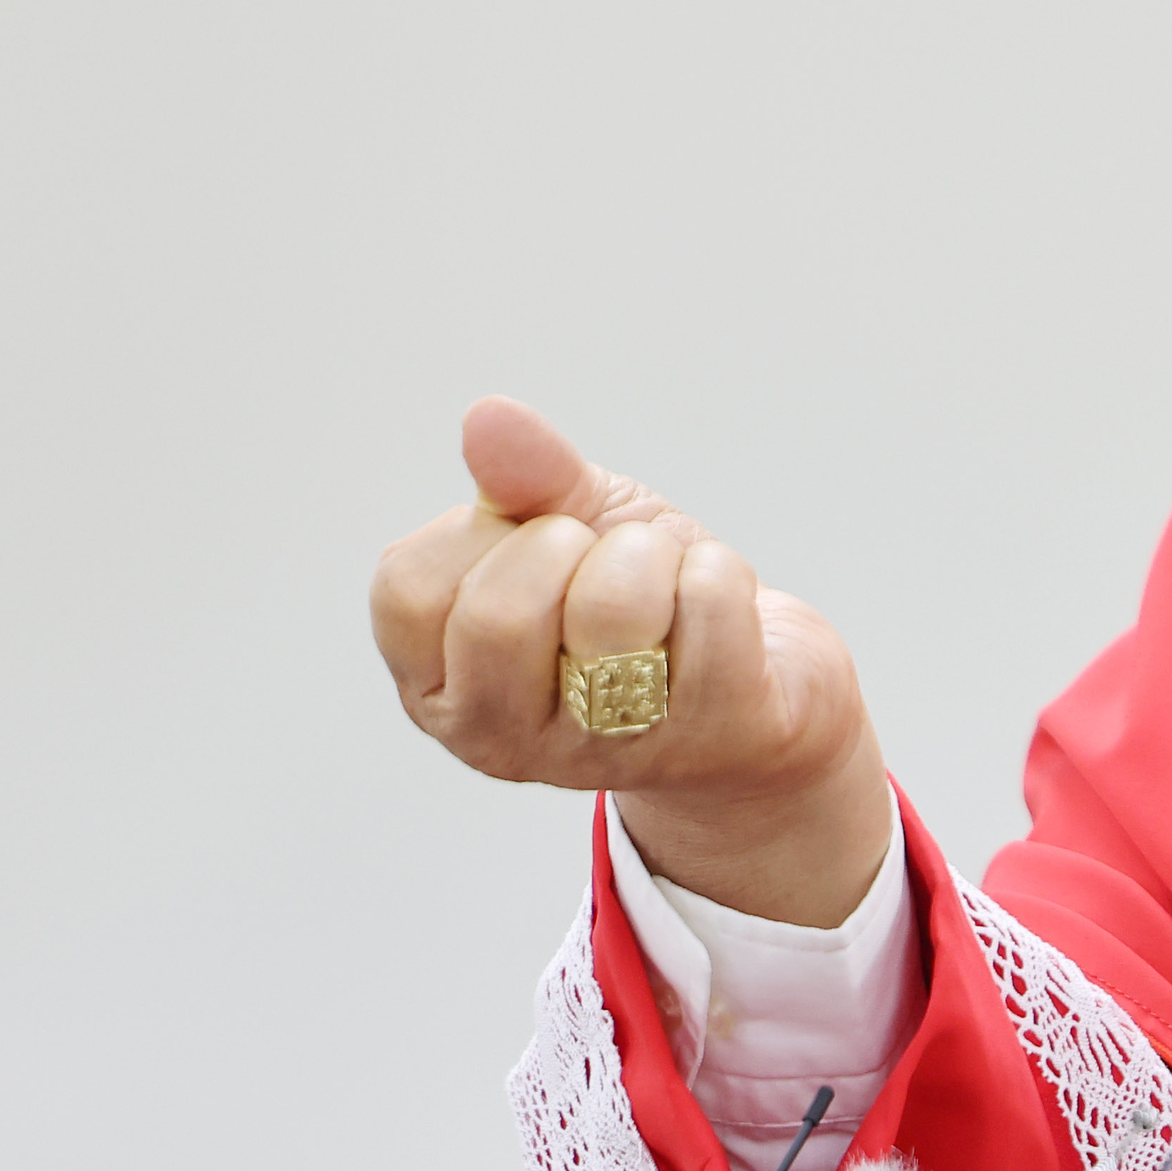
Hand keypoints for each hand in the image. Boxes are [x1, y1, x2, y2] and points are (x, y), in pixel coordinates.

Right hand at [370, 396, 892, 924]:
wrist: (764, 675)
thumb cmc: (643, 601)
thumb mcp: (572, 524)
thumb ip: (524, 476)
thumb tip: (488, 418)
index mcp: (443, 688)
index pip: (407, 585)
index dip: (481, 533)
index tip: (532, 547)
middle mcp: (504, 737)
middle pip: (499, 613)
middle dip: (567, 546)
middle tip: (604, 564)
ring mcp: (606, 752)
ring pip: (613, 607)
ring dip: (654, 556)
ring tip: (666, 586)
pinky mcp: (712, 737)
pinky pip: (710, 605)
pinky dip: (724, 573)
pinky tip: (721, 614)